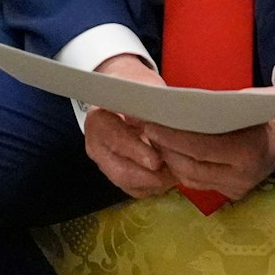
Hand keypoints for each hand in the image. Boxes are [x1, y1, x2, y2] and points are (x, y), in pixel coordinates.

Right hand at [85, 54, 176, 197]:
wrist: (127, 94)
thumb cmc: (135, 87)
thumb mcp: (143, 85)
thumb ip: (152, 100)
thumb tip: (168, 114)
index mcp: (99, 121)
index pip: (115, 140)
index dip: (136, 152)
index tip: (156, 160)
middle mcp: (98, 146)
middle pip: (120, 171)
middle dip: (149, 176)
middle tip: (173, 172)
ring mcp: (106, 163)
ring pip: (130, 184)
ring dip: (155, 182)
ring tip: (177, 171)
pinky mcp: (119, 175)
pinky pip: (137, 189)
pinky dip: (155, 185)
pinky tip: (170, 174)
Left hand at [141, 77, 274, 202]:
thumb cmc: (269, 107)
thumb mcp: (244, 101)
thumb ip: (211, 110)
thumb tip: (172, 108)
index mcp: (248, 152)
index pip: (199, 148)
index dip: (170, 137)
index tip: (149, 123)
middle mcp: (243, 177)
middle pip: (190, 167)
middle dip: (164, 148)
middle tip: (145, 128)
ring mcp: (238, 188)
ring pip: (190, 179)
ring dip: (169, 159)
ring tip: (154, 138)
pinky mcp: (234, 193)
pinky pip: (199, 182)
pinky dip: (183, 167)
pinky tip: (171, 151)